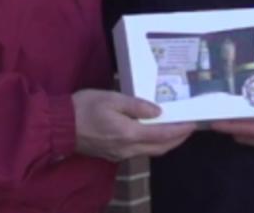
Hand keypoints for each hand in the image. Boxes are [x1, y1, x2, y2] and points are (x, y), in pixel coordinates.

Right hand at [72, 89, 196, 161]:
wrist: (60, 126)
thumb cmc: (85, 107)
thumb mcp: (111, 98)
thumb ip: (136, 105)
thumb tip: (158, 111)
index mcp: (129, 133)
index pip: (162, 135)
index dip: (180, 130)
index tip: (194, 123)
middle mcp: (128, 149)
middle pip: (160, 148)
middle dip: (177, 139)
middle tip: (189, 128)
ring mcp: (120, 155)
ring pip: (151, 152)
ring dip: (165, 143)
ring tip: (175, 129)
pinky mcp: (113, 155)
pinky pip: (139, 152)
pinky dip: (152, 144)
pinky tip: (153, 134)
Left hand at [210, 102, 253, 157]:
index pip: (249, 130)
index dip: (231, 126)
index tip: (213, 123)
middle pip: (246, 135)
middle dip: (230, 128)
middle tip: (213, 117)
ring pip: (252, 137)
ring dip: (239, 129)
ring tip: (226, 117)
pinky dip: (251, 129)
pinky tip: (249, 120)